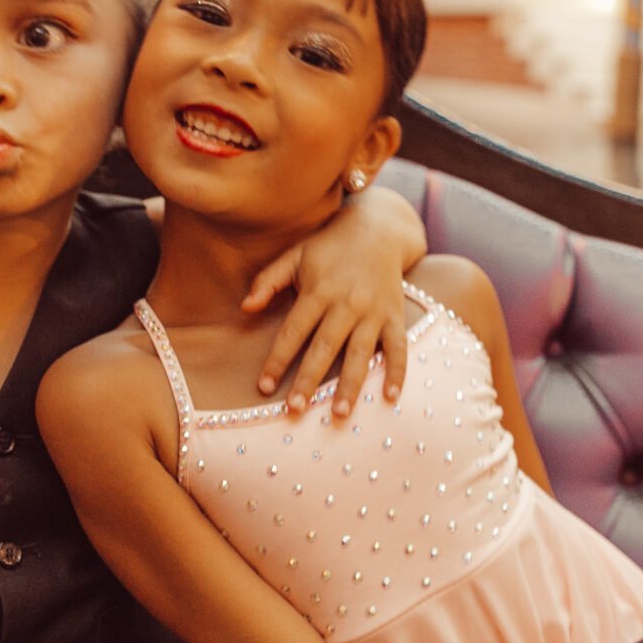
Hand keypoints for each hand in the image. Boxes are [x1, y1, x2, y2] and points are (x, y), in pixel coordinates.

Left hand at [243, 240, 409, 417]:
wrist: (380, 229)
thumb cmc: (330, 246)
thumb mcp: (296, 255)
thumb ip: (269, 280)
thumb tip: (245, 307)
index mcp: (319, 290)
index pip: (293, 331)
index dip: (278, 360)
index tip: (264, 387)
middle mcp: (347, 303)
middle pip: (325, 347)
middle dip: (310, 381)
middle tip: (295, 410)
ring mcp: (374, 312)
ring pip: (361, 353)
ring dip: (350, 384)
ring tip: (340, 414)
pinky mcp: (395, 316)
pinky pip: (398, 347)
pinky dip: (396, 372)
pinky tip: (389, 397)